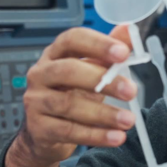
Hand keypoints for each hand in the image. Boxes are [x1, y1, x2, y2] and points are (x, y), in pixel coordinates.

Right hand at [6, 26, 138, 166]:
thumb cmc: (70, 95)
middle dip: (104, 80)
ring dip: (104, 113)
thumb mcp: (90, 71)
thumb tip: (128, 30)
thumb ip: (108, 53)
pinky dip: (95, 135)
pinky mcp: (38, 128)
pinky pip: (68, 131)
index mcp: (55, 54)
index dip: (98, 44)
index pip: (72, 39)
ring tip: (128, 120)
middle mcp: (40, 74)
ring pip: (69, 104)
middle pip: (68, 71)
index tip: (123, 53)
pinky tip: (115, 136)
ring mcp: (35, 101)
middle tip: (131, 91)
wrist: (45, 133)